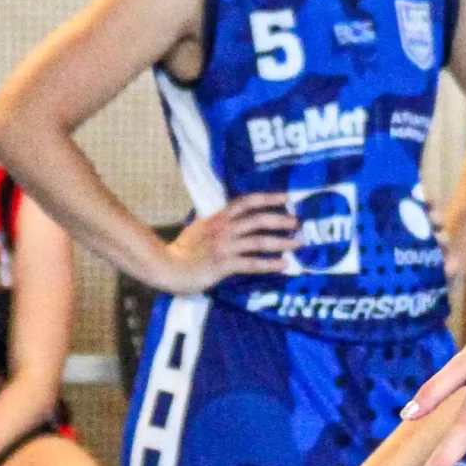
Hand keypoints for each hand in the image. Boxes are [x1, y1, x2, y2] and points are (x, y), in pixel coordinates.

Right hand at [157, 196, 297, 291]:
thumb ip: (216, 222)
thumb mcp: (199, 229)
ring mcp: (224, 246)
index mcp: (218, 218)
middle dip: (280, 220)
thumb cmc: (183, 250)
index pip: (246, 202)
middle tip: (297, 222)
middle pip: (257, 219)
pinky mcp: (223, 265)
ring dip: (281, 242)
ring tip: (298, 243)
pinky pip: (252, 263)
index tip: (286, 198)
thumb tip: (230, 218)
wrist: (167, 267)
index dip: (267, 198)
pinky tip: (284, 265)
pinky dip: (270, 264)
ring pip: (258, 240)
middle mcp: (223, 229)